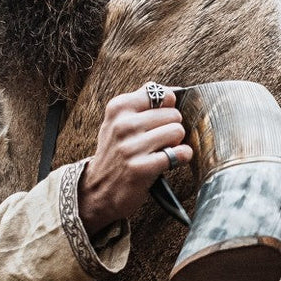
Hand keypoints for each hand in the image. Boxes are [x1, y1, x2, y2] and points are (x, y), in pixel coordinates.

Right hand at [77, 85, 190, 234]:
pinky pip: (179, 153)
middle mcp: (123, 124)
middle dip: (172, 127)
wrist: (98, 190)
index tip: (161, 121)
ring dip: (176, 143)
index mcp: (118, 108)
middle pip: (174, 114)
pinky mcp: (141, 168)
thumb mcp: (118, 121)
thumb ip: (141, 102)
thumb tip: (173, 91)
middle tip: (160, 141)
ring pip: (178, 131)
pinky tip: (171, 162)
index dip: (168, 108)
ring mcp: (131, 146)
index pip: (163, 94)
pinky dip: (182, 157)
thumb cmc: (115, 153)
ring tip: (162, 151)